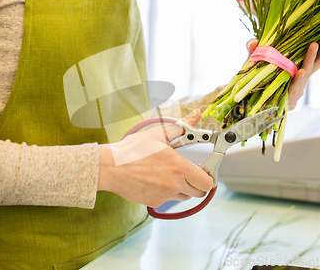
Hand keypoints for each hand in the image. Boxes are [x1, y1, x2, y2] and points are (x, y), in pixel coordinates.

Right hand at [97, 109, 214, 207]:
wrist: (110, 168)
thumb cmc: (132, 150)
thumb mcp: (158, 134)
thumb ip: (181, 127)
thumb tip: (195, 116)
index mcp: (179, 168)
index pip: (207, 182)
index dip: (209, 176)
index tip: (205, 169)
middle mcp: (174, 185)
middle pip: (199, 192)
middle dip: (198, 182)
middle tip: (190, 171)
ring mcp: (164, 196)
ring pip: (184, 196)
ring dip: (183, 187)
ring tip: (169, 174)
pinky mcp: (154, 202)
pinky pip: (168, 199)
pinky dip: (166, 192)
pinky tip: (155, 180)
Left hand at [246, 30, 319, 110]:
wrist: (253, 105)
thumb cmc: (259, 83)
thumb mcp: (256, 64)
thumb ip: (255, 52)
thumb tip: (252, 41)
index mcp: (301, 65)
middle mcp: (303, 75)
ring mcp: (298, 86)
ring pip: (309, 70)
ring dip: (311, 57)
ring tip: (314, 45)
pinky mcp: (290, 97)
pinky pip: (295, 86)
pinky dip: (298, 78)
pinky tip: (301, 71)